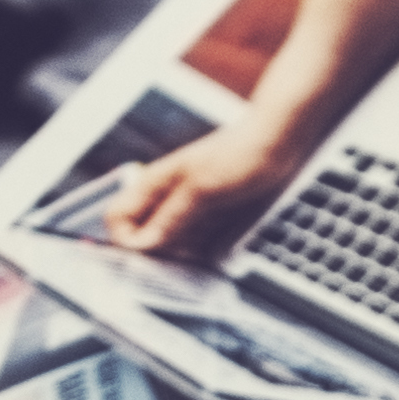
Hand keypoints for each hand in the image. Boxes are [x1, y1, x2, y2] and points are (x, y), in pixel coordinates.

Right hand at [98, 120, 299, 263]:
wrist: (282, 142)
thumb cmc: (241, 152)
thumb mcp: (203, 187)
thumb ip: (170, 217)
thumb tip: (142, 246)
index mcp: (153, 184)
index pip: (116, 219)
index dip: (126, 241)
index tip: (147, 258)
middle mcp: (166, 200)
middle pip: (143, 240)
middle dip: (158, 253)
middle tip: (184, 253)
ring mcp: (189, 212)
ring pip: (171, 248)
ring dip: (185, 255)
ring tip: (211, 240)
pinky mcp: (211, 222)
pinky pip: (197, 248)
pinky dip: (206, 253)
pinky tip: (224, 243)